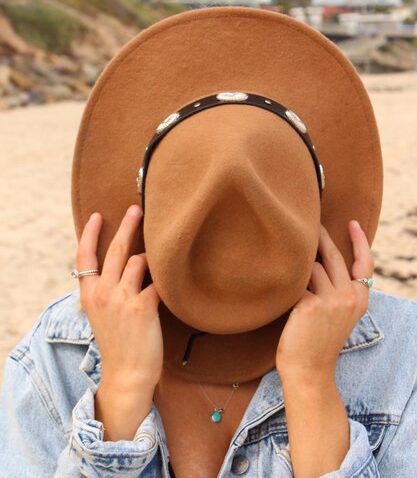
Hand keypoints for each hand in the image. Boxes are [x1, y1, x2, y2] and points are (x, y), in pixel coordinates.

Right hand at [75, 204, 162, 390]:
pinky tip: (176, 283)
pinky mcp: (142, 307)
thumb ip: (108, 289)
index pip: (84, 257)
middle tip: (137, 209)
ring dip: (154, 262)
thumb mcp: (102, 314)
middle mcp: (103, 293)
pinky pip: (159, 281)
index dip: (90, 234)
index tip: (97, 215)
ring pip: (141, 262)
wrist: (127, 376)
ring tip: (162, 270)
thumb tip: (127, 264)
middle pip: (117, 250)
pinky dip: (168, 280)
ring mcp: (121, 299)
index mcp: (89, 295)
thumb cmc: (119, 344)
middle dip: (128, 225)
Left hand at [275, 221, 373, 379]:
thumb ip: (336, 287)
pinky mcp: (309, 304)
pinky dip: (286, 286)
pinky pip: (294, 282)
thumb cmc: (317, 339)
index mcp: (360, 299)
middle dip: (319, 237)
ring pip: (310, 268)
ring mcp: (331, 300)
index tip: (353, 223)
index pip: (364, 263)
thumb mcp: (338, 312)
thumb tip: (319, 256)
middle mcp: (349, 297)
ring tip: (288, 287)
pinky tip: (279, 297)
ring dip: (297, 272)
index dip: (359, 241)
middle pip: (332, 255)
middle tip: (309, 224)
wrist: (308, 370)